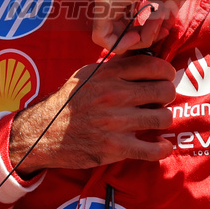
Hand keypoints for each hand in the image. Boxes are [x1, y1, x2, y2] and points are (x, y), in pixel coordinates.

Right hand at [7, 53, 175, 175]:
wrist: (42, 134)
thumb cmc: (67, 103)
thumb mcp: (86, 76)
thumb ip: (113, 68)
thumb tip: (142, 58)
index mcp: (107, 75)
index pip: (153, 65)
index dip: (166, 72)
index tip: (165, 78)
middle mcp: (113, 95)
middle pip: (164, 90)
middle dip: (166, 96)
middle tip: (159, 101)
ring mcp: (115, 122)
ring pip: (163, 117)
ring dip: (163, 119)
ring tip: (154, 121)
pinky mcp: (115, 148)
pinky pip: (153, 149)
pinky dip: (162, 148)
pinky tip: (160, 145)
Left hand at [92, 0, 192, 50]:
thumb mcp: (168, 1)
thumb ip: (159, 19)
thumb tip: (158, 33)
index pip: (124, 24)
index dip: (144, 34)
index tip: (163, 29)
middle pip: (117, 32)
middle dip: (141, 38)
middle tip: (161, 30)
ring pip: (110, 36)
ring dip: (138, 39)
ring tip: (157, 25)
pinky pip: (103, 36)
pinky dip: (123, 43)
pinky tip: (139, 35)